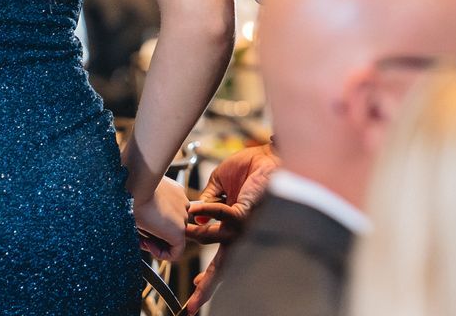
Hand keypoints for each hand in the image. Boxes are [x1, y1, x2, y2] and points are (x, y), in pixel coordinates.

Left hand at [134, 176, 188, 261]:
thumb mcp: (137, 231)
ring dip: (164, 219)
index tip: (148, 245)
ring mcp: (183, 202)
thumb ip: (148, 241)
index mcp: (177, 232)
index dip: (160, 253)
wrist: (136, 181)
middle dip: (160, 235)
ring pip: (175, 217)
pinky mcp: (179, 189)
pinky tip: (152, 200)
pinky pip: (175, 202)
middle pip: (175, 234)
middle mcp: (184, 218)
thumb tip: (147, 241)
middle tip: (143, 232)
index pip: (176, 252)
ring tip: (147, 214)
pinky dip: (166, 205)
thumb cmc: (135, 208)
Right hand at [183, 144, 280, 312]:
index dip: (208, 275)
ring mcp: (245, 225)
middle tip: (193, 306)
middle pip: (224, 267)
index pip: (220, 258)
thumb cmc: (251, 166)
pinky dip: (209, 211)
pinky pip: (223, 216)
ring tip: (185, 229)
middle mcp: (242, 232)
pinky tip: (196, 210)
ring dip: (200, 235)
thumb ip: (207, 201)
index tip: (196, 284)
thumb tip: (196, 216)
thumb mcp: (220, 183)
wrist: (270, 154)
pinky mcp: (247, 213)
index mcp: (234, 227)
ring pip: (219, 241)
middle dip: (207, 286)